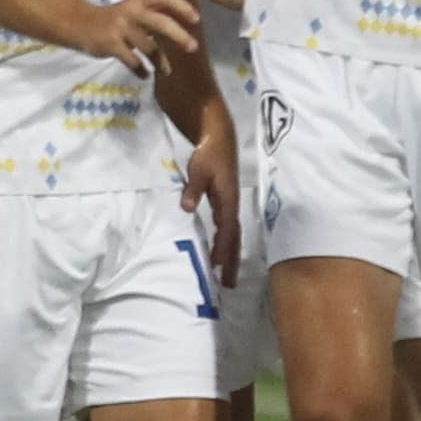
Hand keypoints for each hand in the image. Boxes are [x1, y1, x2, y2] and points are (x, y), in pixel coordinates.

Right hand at [73, 0, 198, 77]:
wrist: (80, 24)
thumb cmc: (113, 19)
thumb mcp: (133, 11)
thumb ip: (153, 16)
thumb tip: (181, 29)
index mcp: (139, 1)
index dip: (182, 7)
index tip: (196, 19)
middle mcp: (132, 12)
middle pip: (161, 23)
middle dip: (179, 36)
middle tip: (193, 47)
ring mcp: (121, 28)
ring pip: (149, 47)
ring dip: (161, 62)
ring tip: (167, 71)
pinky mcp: (112, 45)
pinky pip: (133, 61)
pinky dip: (141, 70)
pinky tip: (145, 75)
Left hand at [181, 129, 240, 288]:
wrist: (219, 137)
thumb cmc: (209, 153)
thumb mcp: (198, 169)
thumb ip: (193, 189)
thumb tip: (186, 208)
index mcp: (228, 200)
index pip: (226, 229)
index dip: (222, 247)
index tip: (217, 265)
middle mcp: (232, 205)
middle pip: (234, 238)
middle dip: (232, 261)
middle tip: (229, 283)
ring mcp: (230, 204)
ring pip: (233, 235)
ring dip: (231, 256)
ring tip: (227, 277)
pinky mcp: (226, 202)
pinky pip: (228, 228)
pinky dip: (227, 244)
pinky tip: (221, 253)